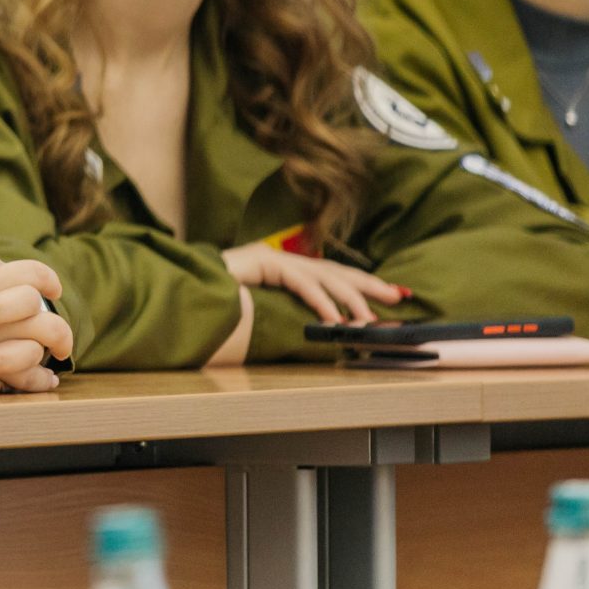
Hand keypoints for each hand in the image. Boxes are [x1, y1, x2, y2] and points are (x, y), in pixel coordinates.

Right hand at [0, 259, 70, 396]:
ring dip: (49, 353)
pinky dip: (33, 381)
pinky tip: (38, 383)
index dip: (47, 280)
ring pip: (36, 342)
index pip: (29, 271)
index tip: (52, 292)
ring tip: (53, 364)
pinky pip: (15, 376)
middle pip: (41, 308)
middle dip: (59, 324)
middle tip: (62, 339)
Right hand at [220, 243, 405, 325]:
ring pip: (324, 276)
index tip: (393, 293)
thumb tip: (322, 329)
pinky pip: (300, 282)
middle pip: (338, 271)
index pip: (334, 274)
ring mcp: (275, 259)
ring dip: (349, 298)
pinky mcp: (264, 262)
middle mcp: (286, 260)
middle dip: (370, 284)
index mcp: (289, 269)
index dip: (364, 283)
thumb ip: (288, 312)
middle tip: (397, 296)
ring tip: (367, 318)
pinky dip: (319, 300)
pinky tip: (332, 317)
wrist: (191, 286)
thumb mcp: (265, 308)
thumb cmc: (222, 300)